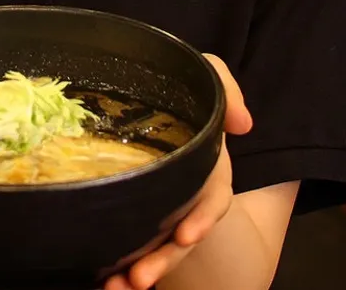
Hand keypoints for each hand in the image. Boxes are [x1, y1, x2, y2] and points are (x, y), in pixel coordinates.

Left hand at [105, 54, 252, 289]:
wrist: (144, 99)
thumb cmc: (178, 90)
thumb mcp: (204, 76)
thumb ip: (225, 88)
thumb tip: (243, 123)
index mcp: (205, 167)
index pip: (212, 198)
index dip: (203, 218)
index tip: (186, 235)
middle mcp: (186, 194)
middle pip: (181, 237)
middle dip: (164, 260)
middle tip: (139, 278)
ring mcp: (161, 206)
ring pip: (157, 249)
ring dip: (142, 271)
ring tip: (118, 289)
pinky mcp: (134, 212)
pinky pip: (132, 245)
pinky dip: (120, 267)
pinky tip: (103, 282)